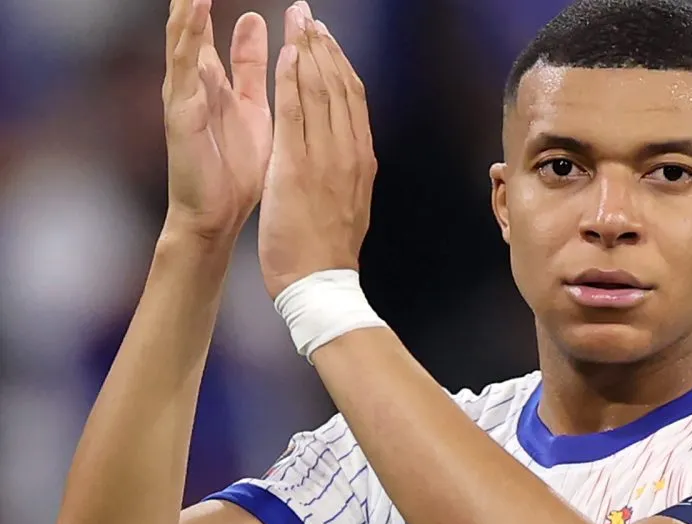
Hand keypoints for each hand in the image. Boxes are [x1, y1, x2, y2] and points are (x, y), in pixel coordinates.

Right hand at [162, 0, 271, 240]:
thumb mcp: (251, 105)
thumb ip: (249, 66)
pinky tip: (193, 16)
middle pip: (188, 28)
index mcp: (212, 82)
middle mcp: (193, 85)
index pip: (205, 30)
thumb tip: (252, 20)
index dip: (206, 2)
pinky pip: (183, 72)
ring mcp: (183, 98)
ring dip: (186, 9)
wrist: (219, 216)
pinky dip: (187, 42)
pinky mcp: (181, 115)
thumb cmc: (237, 168)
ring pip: (181, 42)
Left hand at [258, 3, 377, 299]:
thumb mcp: (347, 203)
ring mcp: (327, 159)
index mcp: (360, 160)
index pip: (352, 99)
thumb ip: (345, 172)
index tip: (325, 37)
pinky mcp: (299, 167)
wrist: (319, 283)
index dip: (338, 63)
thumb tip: (344, 152)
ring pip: (321, 92)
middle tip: (309, 15)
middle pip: (340, 86)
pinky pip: (297, 114)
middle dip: (324, 46)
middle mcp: (349, 153)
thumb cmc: (326, 251)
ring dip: (309, 51)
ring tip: (300, 22)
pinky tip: (286, 55)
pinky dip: (293, 81)